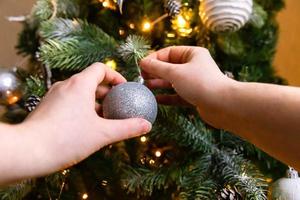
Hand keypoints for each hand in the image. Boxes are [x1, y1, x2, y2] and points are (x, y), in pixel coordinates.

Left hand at [17, 63, 151, 179]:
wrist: (28, 152)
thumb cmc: (66, 139)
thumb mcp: (102, 134)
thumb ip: (127, 128)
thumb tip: (147, 125)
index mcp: (80, 84)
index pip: (101, 68)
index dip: (115, 76)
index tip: (124, 89)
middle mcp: (65, 85)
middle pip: (91, 81)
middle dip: (108, 93)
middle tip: (119, 106)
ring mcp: (54, 96)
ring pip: (80, 93)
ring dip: (95, 103)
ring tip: (105, 119)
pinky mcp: (47, 107)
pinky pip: (69, 102)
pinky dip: (82, 109)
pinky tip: (87, 126)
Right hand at [140, 46, 235, 127]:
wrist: (223, 105)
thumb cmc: (200, 83)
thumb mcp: (175, 73)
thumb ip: (157, 67)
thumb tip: (142, 62)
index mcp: (192, 54)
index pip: (168, 52)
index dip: (153, 58)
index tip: (141, 66)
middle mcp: (194, 66)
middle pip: (169, 67)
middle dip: (155, 72)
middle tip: (141, 77)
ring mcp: (194, 82)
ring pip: (172, 81)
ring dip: (159, 84)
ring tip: (145, 87)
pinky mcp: (195, 96)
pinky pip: (177, 95)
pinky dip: (167, 96)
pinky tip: (156, 99)